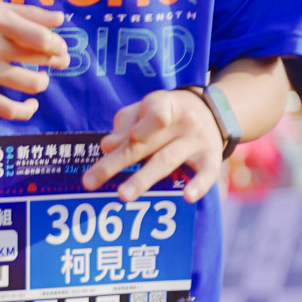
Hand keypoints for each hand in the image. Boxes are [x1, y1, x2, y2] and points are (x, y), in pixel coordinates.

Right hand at [0, 2, 69, 120]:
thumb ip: (22, 11)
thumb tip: (60, 18)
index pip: (44, 37)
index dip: (58, 44)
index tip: (57, 46)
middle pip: (42, 58)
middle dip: (57, 61)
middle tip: (57, 61)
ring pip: (32, 83)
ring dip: (43, 82)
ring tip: (40, 79)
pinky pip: (10, 109)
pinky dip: (27, 110)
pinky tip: (30, 105)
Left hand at [83, 88, 224, 201]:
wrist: (211, 111)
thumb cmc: (165, 113)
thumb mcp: (144, 110)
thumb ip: (125, 125)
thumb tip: (106, 146)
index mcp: (163, 104)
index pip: (151, 114)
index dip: (136, 128)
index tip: (113, 144)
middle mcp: (182, 121)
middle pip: (145, 145)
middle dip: (116, 163)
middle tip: (91, 182)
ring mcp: (197, 140)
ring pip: (167, 160)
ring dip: (143, 179)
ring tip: (123, 195)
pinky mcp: (211, 158)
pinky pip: (207, 173)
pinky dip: (199, 185)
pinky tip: (188, 197)